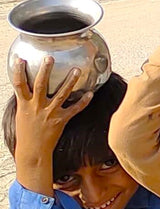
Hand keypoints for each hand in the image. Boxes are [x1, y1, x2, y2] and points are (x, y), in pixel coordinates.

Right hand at [11, 58, 91, 195]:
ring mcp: (50, 113)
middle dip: (45, 70)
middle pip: (41, 85)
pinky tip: (91, 93)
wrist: (33, 151)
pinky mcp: (61, 120)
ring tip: (77, 69)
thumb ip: (25, 100)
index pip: (19, 85)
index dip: (19, 71)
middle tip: (50, 58)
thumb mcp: (21, 114)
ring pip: (61, 94)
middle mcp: (37, 106)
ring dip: (70, 81)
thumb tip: (25, 88)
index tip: (20, 59)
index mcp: (25, 104)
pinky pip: (75, 109)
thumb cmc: (26, 132)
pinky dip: (84, 101)